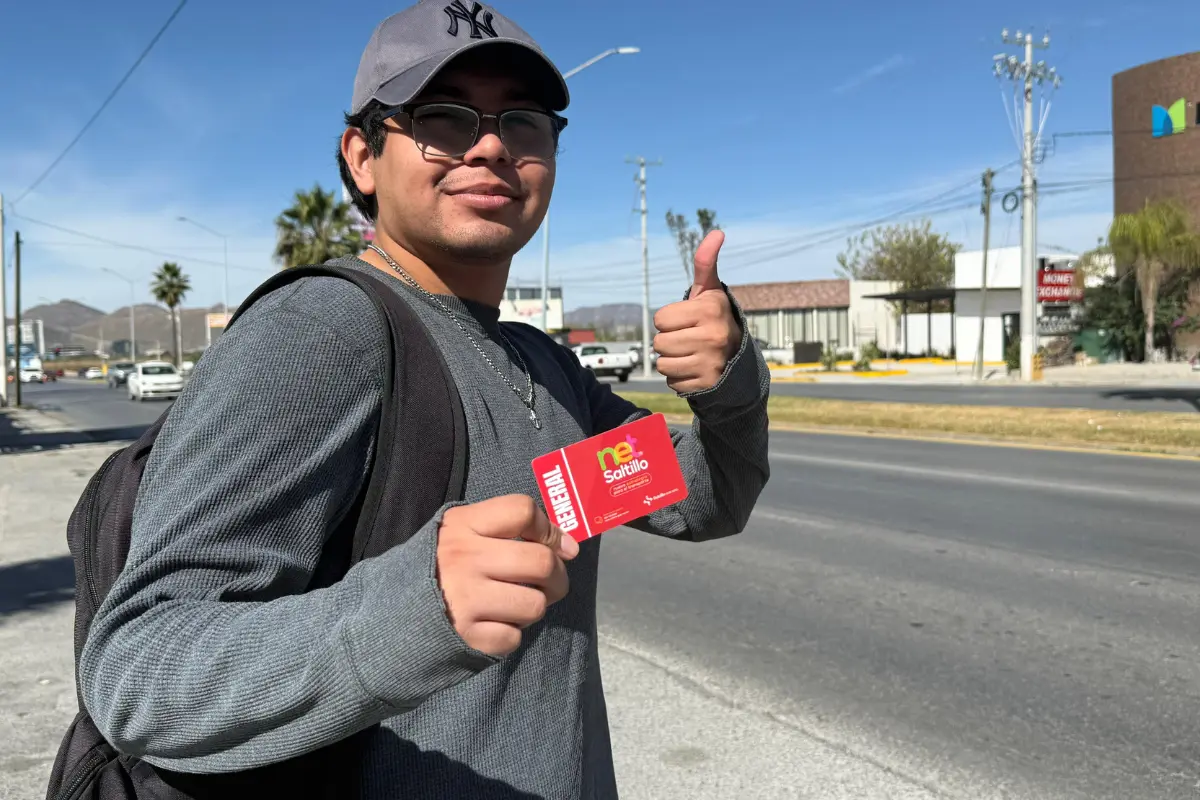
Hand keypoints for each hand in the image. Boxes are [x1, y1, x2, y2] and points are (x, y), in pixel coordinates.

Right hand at [437, 495, 579, 656]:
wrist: (391, 611)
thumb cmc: (441, 565)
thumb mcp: (462, 531)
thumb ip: (511, 528)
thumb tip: (569, 547)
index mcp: (463, 526)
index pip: (522, 510)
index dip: (547, 527)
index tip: (551, 544)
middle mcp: (464, 559)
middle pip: (541, 561)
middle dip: (557, 576)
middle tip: (547, 583)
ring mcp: (465, 599)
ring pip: (535, 604)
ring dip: (533, 607)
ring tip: (515, 604)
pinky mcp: (466, 636)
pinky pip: (514, 637)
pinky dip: (510, 634)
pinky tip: (494, 624)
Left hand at [653, 230, 741, 393]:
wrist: (738, 357)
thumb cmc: (714, 319)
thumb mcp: (710, 291)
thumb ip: (705, 263)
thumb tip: (717, 232)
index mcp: (710, 309)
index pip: (660, 319)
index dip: (670, 320)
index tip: (688, 321)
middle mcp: (713, 336)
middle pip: (659, 343)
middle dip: (669, 342)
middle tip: (689, 339)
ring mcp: (711, 362)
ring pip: (663, 364)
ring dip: (672, 361)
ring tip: (691, 354)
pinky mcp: (707, 384)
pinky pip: (672, 382)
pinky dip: (679, 378)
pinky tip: (695, 370)